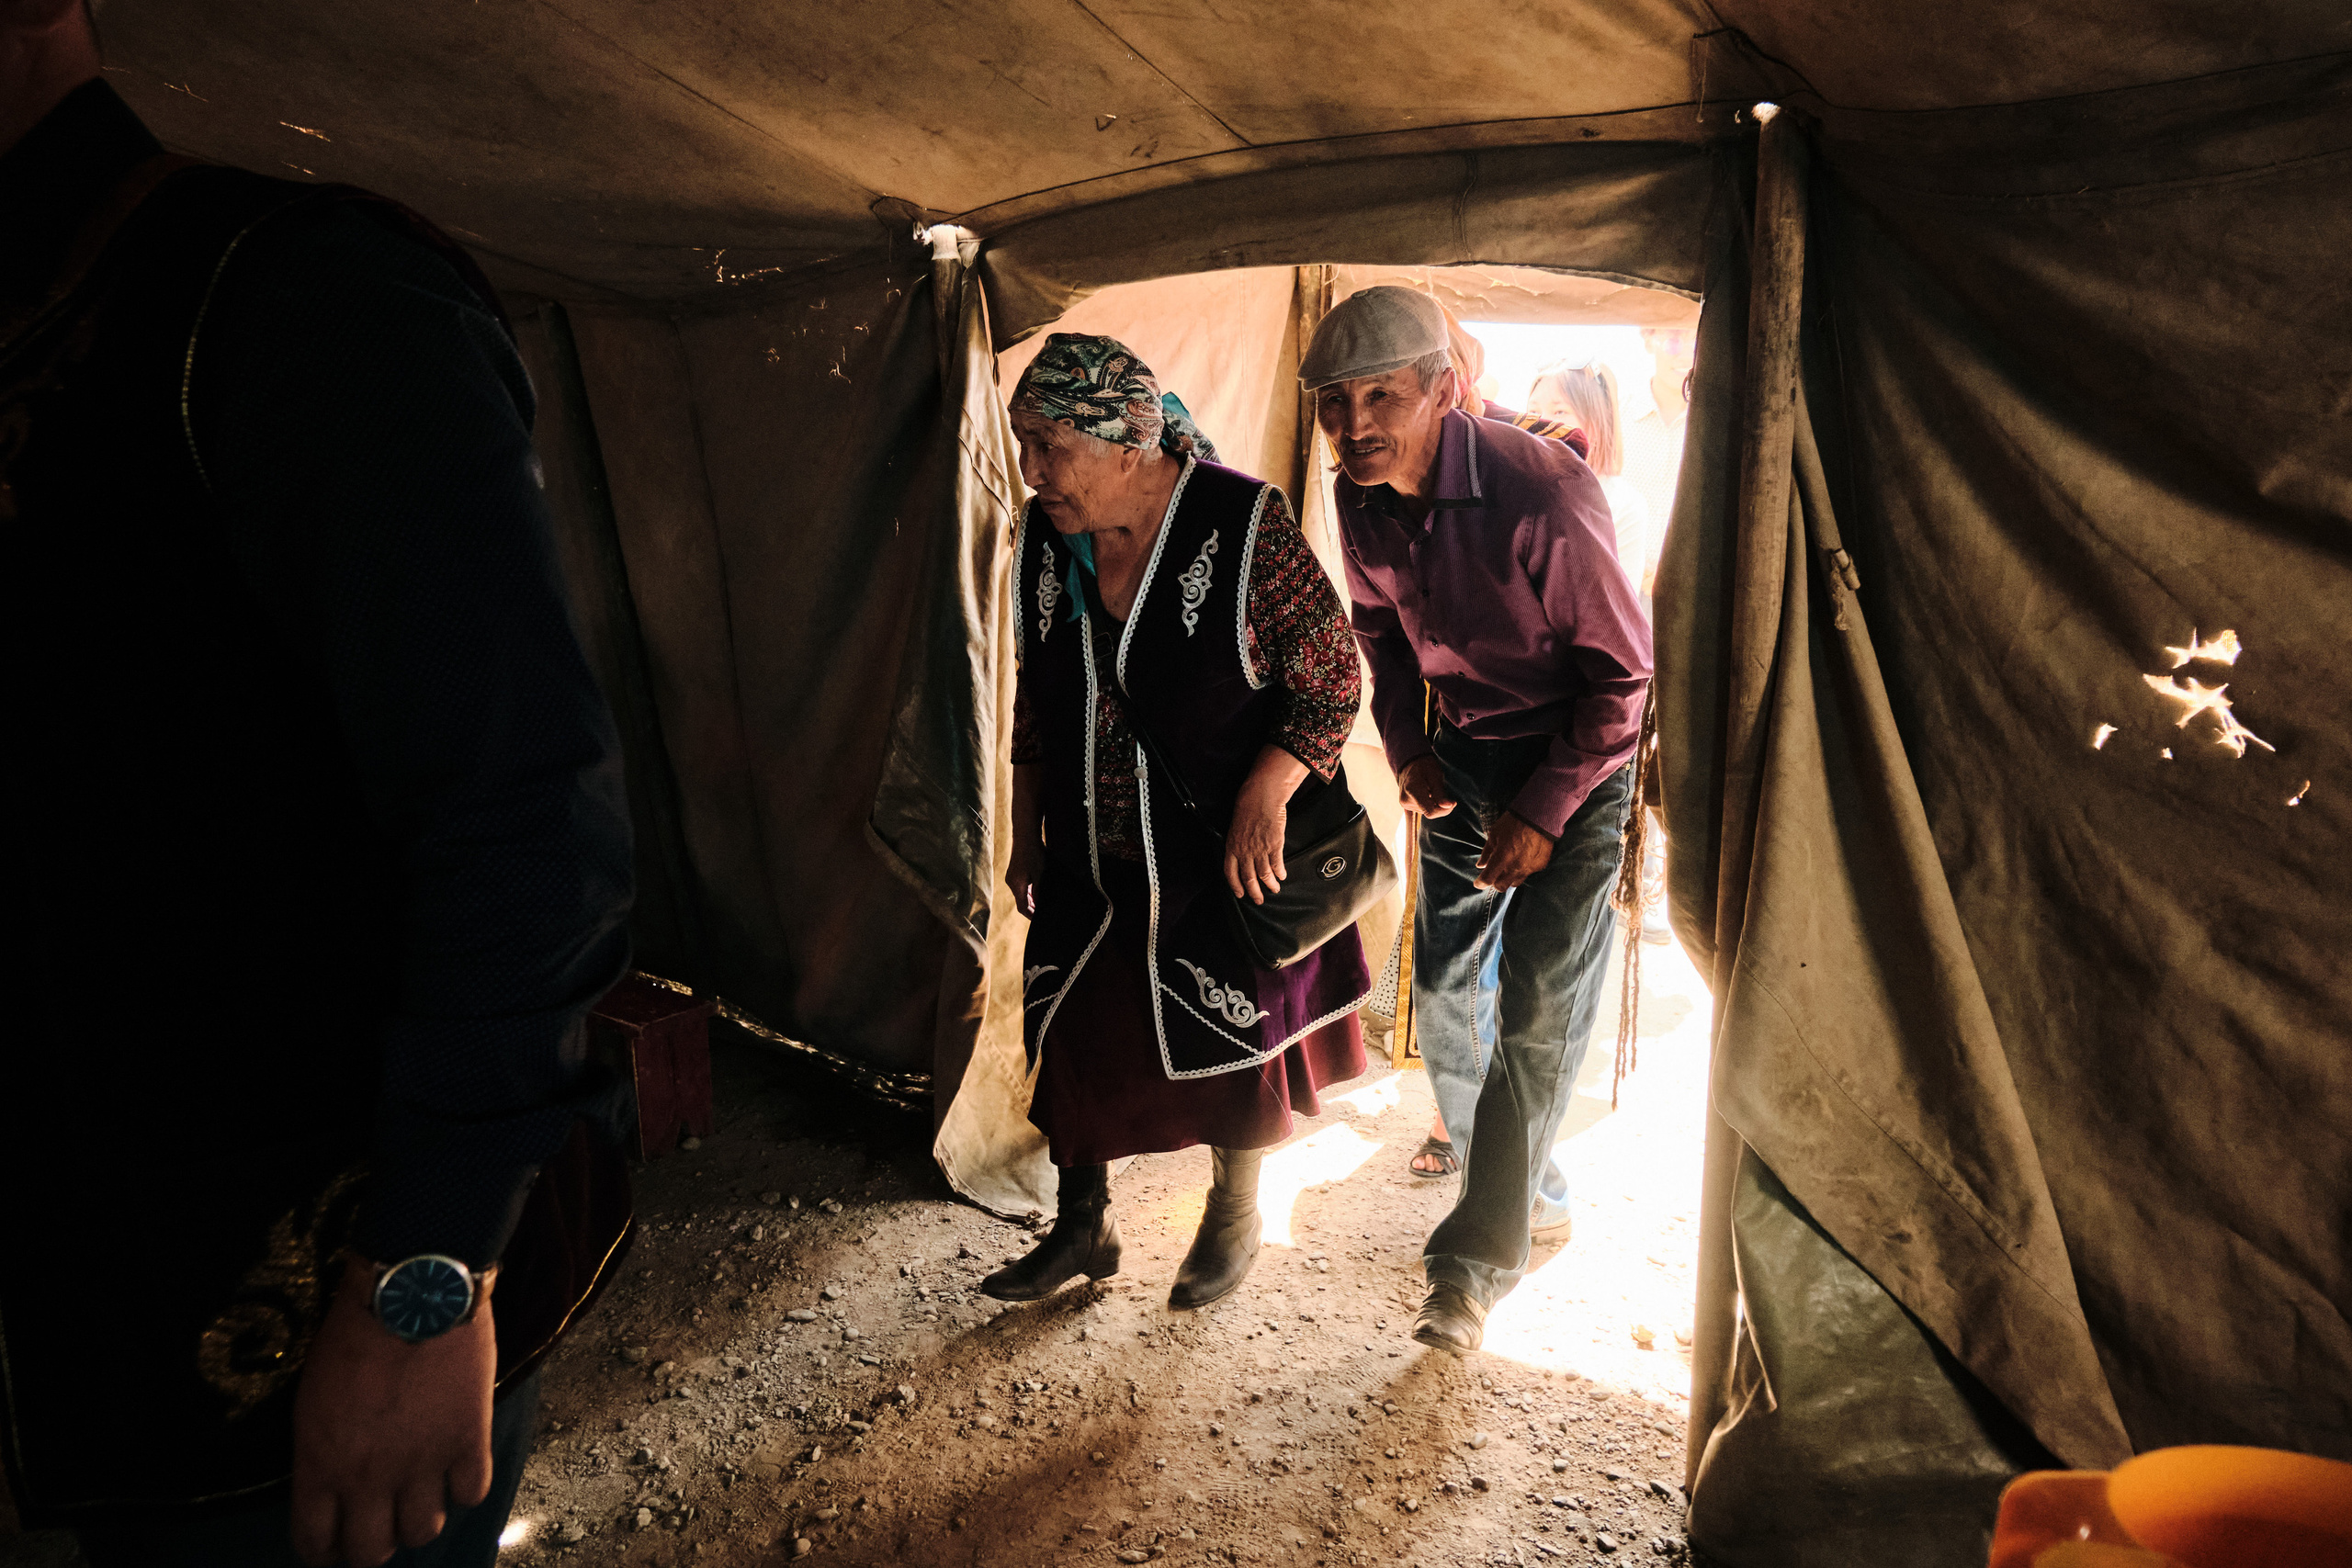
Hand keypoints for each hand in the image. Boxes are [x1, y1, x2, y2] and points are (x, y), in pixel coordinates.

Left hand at [290, 1259, 496, 1566]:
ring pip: (423, 1531)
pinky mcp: (468, 1441)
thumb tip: (333, 1479)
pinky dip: (464, 1485)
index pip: (315, 1542)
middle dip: (373, 1545)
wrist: (412, 1293)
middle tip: (378, 1525)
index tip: (333, 1541)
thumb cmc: (354, 1334)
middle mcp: (369, 1477)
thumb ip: (322, 1450)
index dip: (324, 1549)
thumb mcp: (313, 1401)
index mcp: (321, 1465)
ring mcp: (423, 1463)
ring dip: (420, 1517)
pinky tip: (457, 1464)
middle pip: (372, 1552)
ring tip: (421, 1493)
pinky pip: (471, 1493)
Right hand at [1007, 832, 1043, 918]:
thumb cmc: (1034, 854)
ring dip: (1030, 900)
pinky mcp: (1014, 872)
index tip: (1038, 920)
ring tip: (1041, 904)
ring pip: (1020, 894)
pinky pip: (1020, 887)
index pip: (1022, 907)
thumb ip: (1038, 892)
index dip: (1031, 915)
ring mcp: (1011, 877)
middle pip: (1021, 902)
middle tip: (1042, 913)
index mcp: (1017, 886)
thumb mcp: (1039, 875)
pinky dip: (1028, 892)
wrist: (1025, 836)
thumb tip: (1039, 905)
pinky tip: (1036, 892)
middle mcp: (1011, 883)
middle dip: (1031, 908)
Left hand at [1225, 779, 1288, 903]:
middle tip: (1259, 900)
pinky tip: (1282, 876)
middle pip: (1248, 878)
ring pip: (1264, 875)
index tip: (1240, 894)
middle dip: (1254, 892)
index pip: (1230, 873)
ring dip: (1270, 885)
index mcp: (1232, 847)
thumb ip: (1238, 844)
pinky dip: (1280, 873)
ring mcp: (1259, 849)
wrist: (1261, 797)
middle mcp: (1244, 851)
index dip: (1235, 886)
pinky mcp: (1274, 845)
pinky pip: (1277, 865)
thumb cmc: (1247, 809)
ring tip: (1274, 889)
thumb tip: (1243, 858)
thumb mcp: (1235, 828)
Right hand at [1398, 755, 1455, 817]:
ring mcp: (1405, 803)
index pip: (1430, 812)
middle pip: (1430, 811)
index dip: (1444, 810)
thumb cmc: (1424, 767)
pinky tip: (1426, 793)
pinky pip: (1423, 809)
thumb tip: (1449, 806)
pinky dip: (1429, 803)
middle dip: (1438, 803)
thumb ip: (1441, 793)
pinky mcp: (1406, 805)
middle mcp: (1406, 800)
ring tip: (1430, 788)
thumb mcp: (1435, 776)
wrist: (1410, 762)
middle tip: (1438, 788)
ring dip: (1433, 802)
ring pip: (1427, 810)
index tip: (1453, 802)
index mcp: (1412, 791)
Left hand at [1475, 810, 1555, 889]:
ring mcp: (1529, 868)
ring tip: (1508, 867)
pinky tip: (1522, 860)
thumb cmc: (1513, 822)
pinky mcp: (1540, 865)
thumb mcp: (1495, 834)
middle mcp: (1516, 867)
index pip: (1488, 879)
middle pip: (1501, 886)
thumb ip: (1487, 852)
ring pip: (1515, 882)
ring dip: (1508, 878)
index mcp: (1503, 858)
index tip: (1478, 882)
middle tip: (1493, 873)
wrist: (1539, 815)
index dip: (1480, 883)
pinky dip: (1522, 870)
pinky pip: (1528, 874)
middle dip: (1494, 882)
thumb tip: (1481, 865)